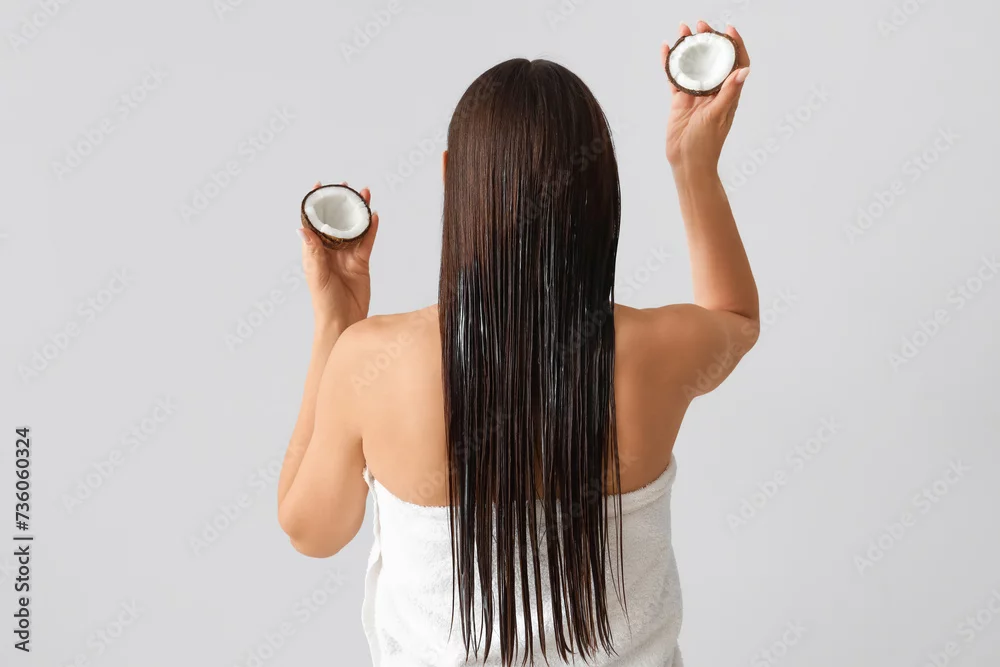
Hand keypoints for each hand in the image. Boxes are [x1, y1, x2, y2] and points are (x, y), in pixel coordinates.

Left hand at [298, 181, 379, 329]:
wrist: (343, 321)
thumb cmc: (324, 301)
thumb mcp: (316, 274)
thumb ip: (313, 251)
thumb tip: (302, 228)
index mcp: (314, 250)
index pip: (313, 221)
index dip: (315, 204)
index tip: (318, 185)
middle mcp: (330, 250)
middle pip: (336, 220)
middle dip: (341, 202)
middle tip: (346, 185)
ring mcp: (347, 255)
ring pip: (353, 227)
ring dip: (358, 211)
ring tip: (364, 194)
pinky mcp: (361, 262)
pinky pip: (367, 241)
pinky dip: (371, 228)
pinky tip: (375, 216)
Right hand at [661, 22, 750, 172]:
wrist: (688, 163)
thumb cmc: (707, 144)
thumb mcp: (718, 116)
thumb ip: (729, 92)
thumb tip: (744, 70)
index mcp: (728, 93)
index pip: (736, 63)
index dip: (734, 44)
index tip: (728, 29)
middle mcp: (712, 91)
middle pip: (712, 59)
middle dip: (707, 39)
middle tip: (700, 24)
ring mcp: (695, 95)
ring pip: (693, 65)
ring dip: (688, 48)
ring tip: (682, 30)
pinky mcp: (679, 101)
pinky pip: (675, 78)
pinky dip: (670, 64)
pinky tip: (665, 51)